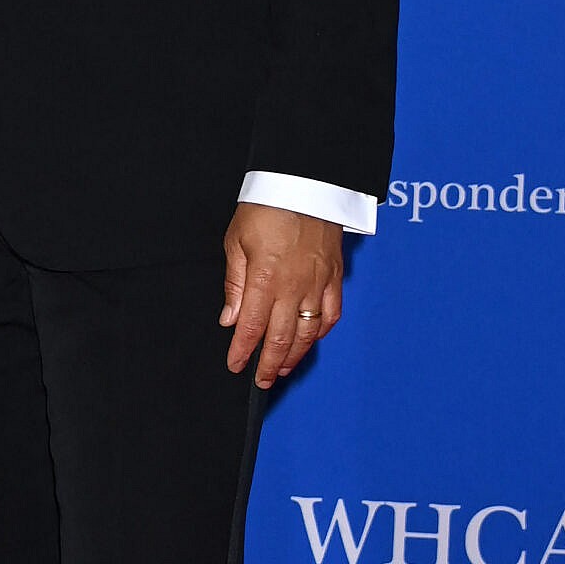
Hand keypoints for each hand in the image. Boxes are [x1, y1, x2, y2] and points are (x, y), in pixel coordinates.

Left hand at [220, 205, 342, 388]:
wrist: (305, 183)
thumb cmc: (266, 208)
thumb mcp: (236, 242)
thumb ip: (235, 284)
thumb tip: (230, 319)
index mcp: (265, 278)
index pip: (251, 327)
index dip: (243, 352)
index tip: (235, 366)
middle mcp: (293, 286)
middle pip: (280, 338)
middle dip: (268, 364)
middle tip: (261, 381)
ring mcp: (317, 283)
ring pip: (308, 332)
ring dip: (294, 354)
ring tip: (282, 368)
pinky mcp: (334, 276)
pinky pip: (331, 313)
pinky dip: (321, 331)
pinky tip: (311, 339)